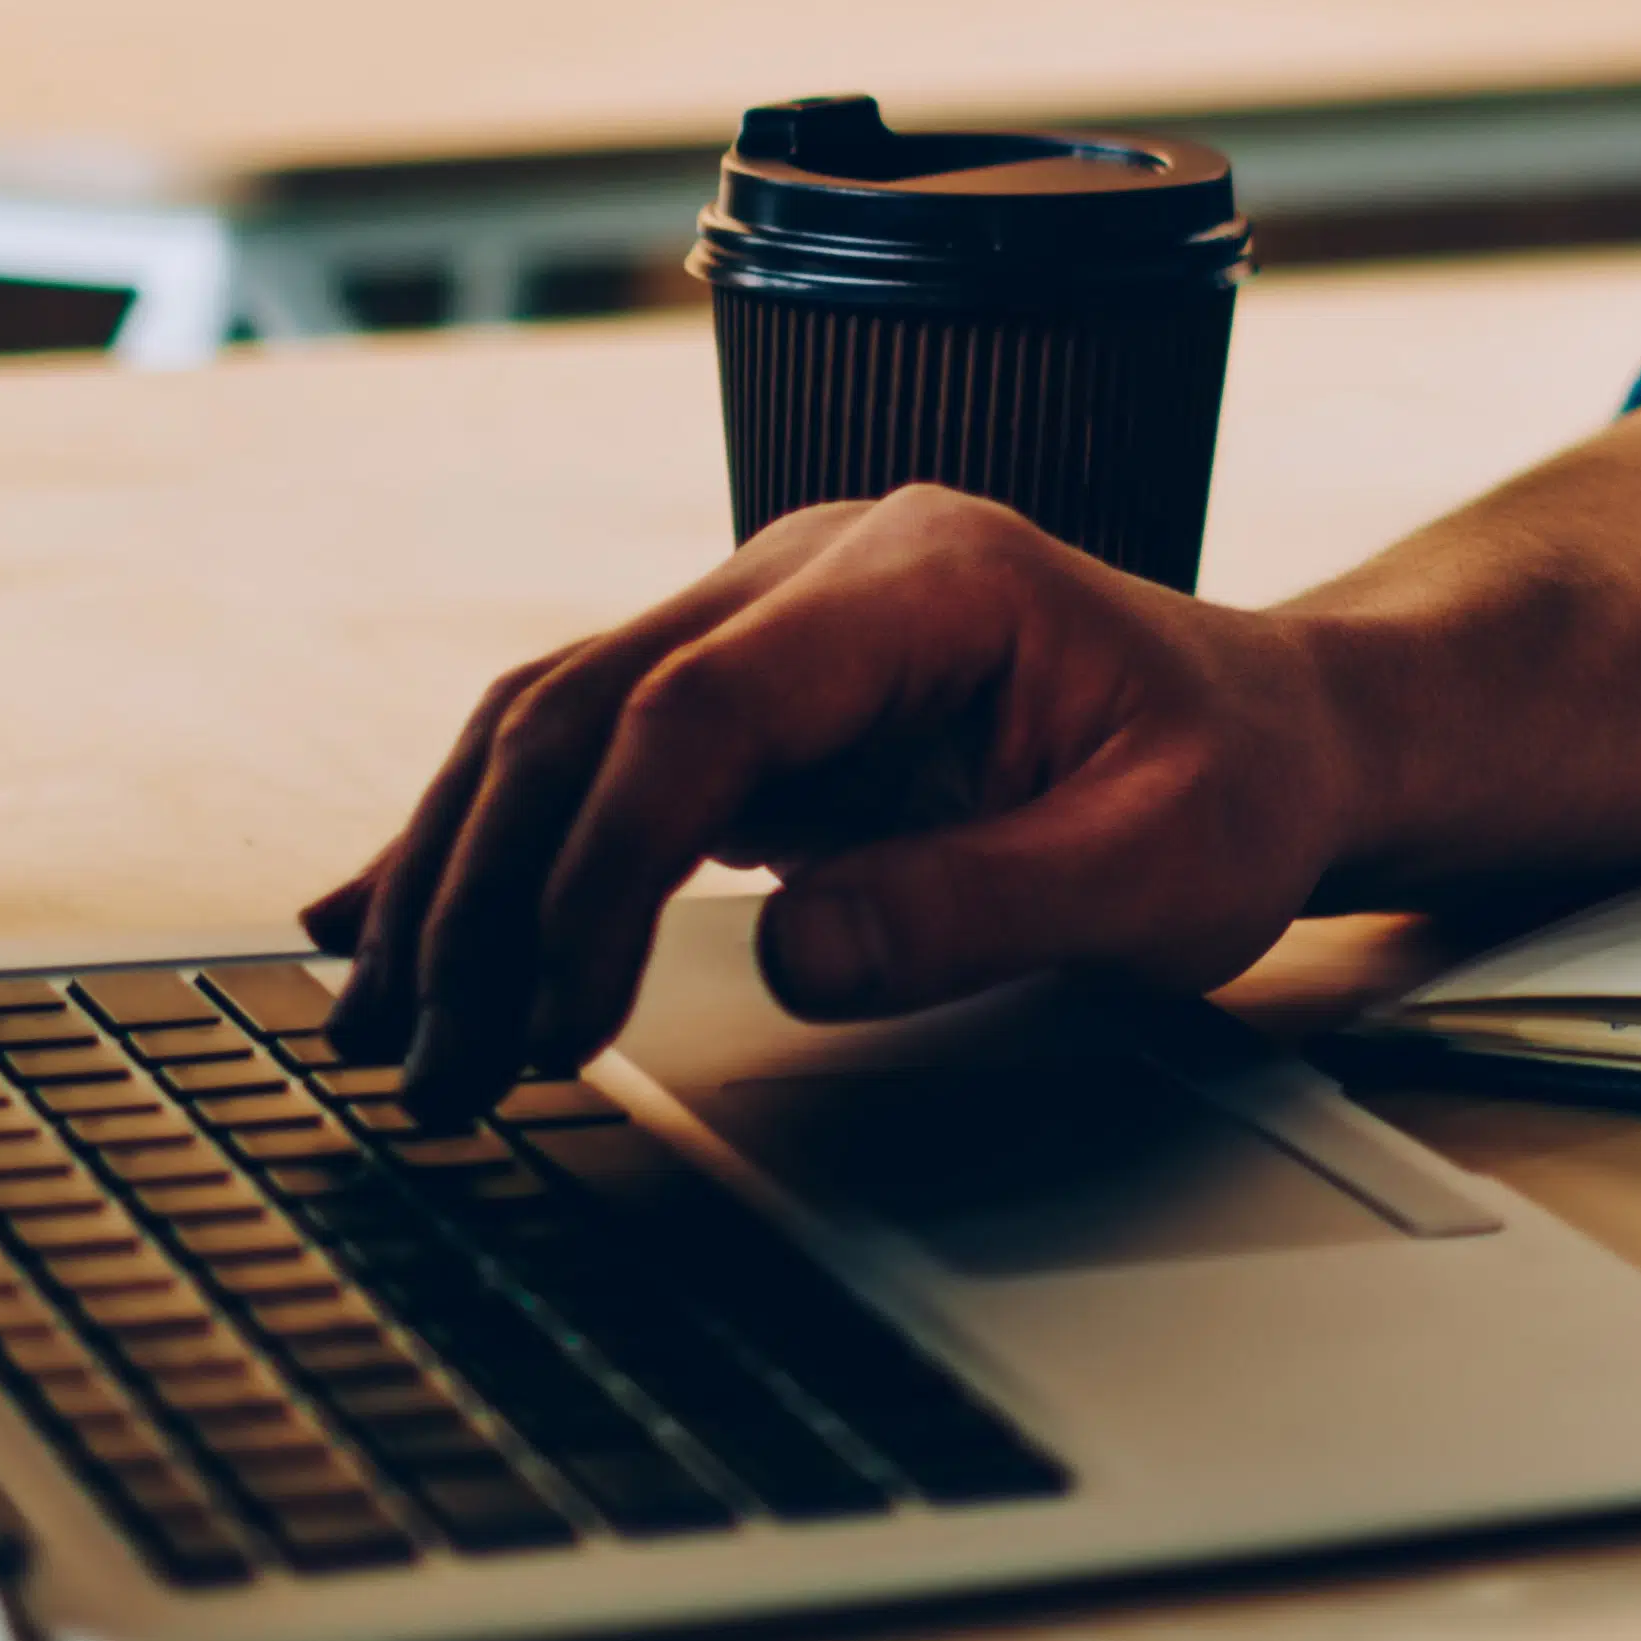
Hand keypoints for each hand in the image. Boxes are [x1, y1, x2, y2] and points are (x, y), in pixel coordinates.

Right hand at [308, 485, 1366, 1121]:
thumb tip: (793, 951)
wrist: (1271, 733)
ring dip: (452, 883)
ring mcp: (766, 620)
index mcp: (929, 574)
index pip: (703, 706)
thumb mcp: (1166, 867)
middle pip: (585, 709)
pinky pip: (574, 758)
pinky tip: (369, 925)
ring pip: (545, 728)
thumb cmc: (1234, 787)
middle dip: (489, 898)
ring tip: (384, 1039)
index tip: (561, 1018)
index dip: (605, 865)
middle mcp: (818, 568)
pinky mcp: (739, 693)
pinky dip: (473, 847)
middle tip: (438, 1072)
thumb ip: (984, 906)